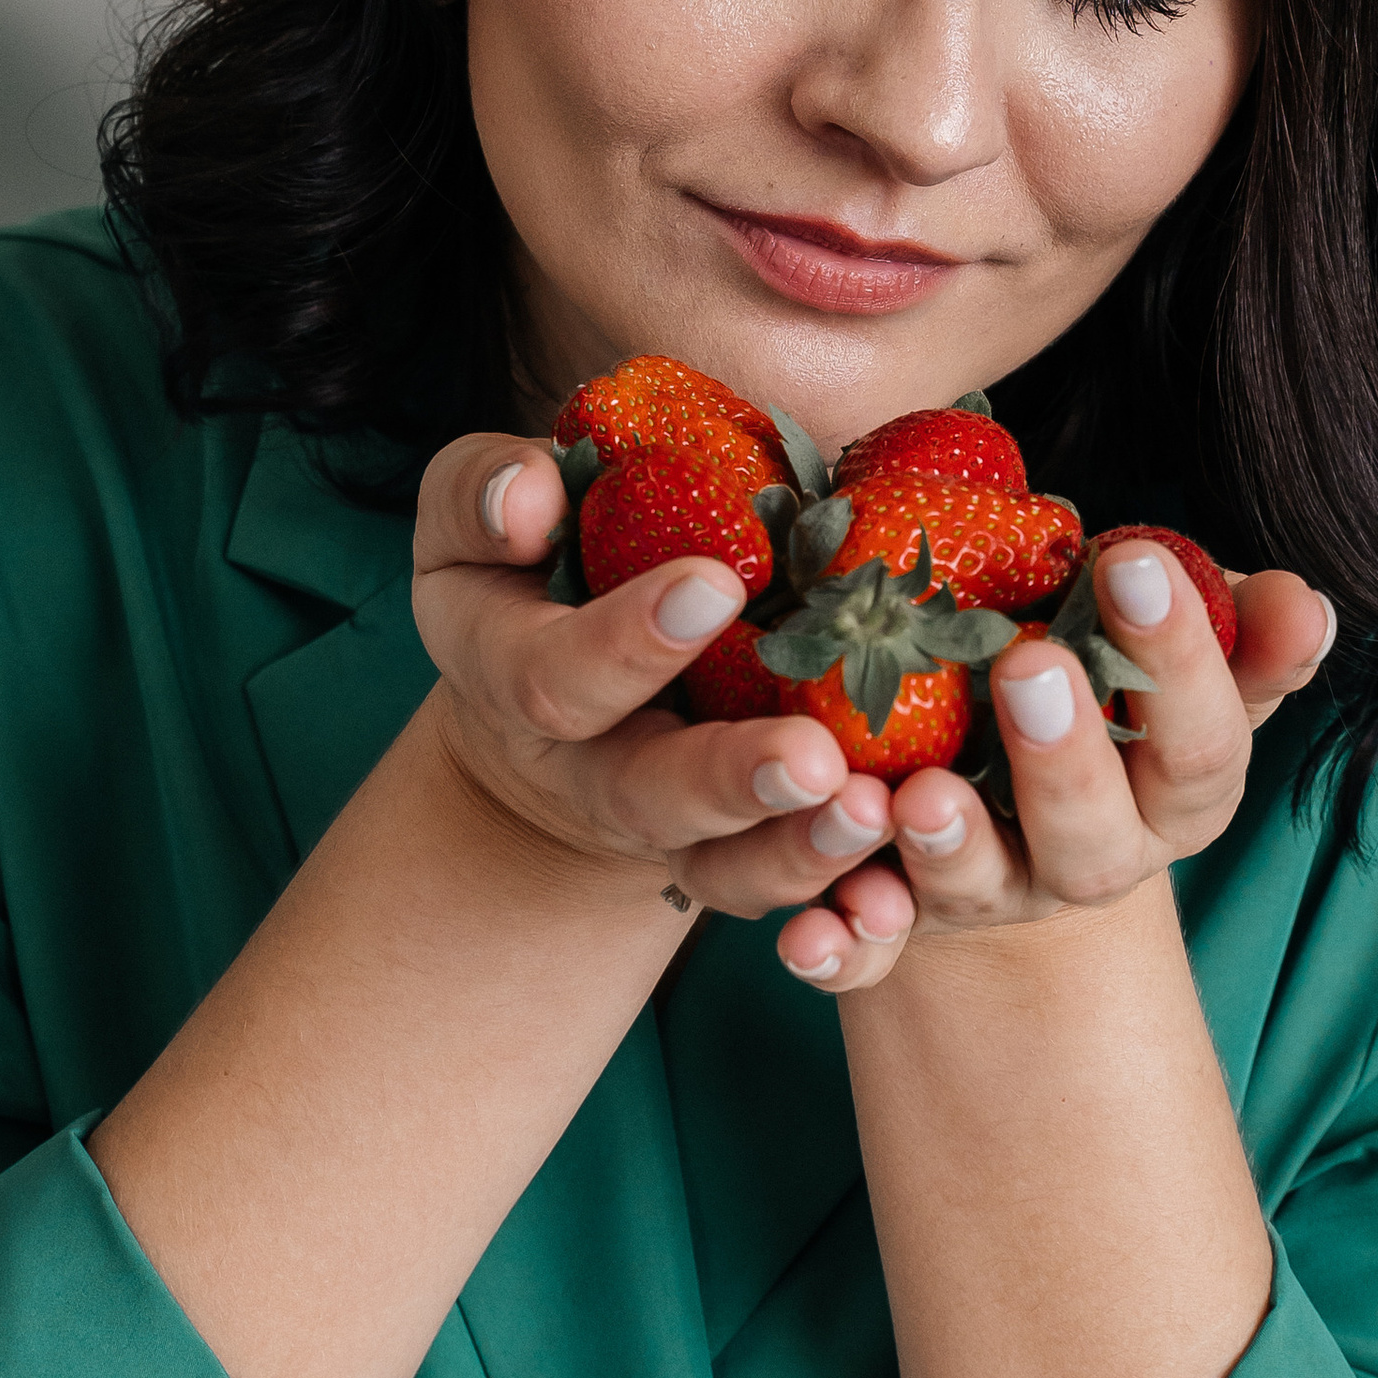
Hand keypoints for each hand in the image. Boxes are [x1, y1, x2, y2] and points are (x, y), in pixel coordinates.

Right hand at [409, 435, 921, 947]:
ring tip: (873, 813)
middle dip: (729, 780)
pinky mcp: (729, 849)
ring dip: (799, 849)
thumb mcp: (478, 513)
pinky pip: (780, 884)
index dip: (625, 642)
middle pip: (646, 797)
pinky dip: (844, 882)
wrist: (558, 668)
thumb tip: (525, 496)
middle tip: (815, 760)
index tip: (715, 582)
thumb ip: (482, 492)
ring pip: (719, 867)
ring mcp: (661, 822)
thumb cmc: (527, 557)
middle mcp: (582, 766)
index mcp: (506, 672)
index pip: (552, 677)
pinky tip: (900, 848)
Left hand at [719, 536, 1338, 993]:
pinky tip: (806, 929)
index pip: (1202, 745)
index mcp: (1173, 797)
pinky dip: (838, 947)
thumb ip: (1235, 633)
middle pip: (1094, 838)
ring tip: (921, 793)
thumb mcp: (1167, 653)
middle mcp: (1088, 860)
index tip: (1134, 561)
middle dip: (1066, 758)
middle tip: (1032, 666)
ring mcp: (989, 895)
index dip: (1179, 663)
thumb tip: (1301, 603)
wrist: (995, 789)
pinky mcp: (893, 924)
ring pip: (978, 890)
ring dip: (952, 848)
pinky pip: (864, 953)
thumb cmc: (1096, 688)